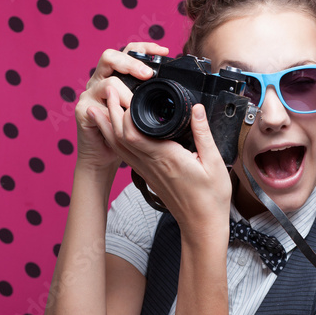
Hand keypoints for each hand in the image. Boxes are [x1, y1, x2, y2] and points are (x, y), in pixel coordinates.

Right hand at [75, 42, 168, 171]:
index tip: (165, 51)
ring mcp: (90, 94)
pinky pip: (97, 105)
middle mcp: (101, 80)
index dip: (145, 48)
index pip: (129, 51)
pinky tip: (123, 116)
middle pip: (111, 57)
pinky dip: (112, 110)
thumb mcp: (145, 112)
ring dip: (125, 93)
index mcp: (118, 76)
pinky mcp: (84, 111)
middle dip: (131, 63)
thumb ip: (154, 99)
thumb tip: (182, 93)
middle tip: (148, 74)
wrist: (105, 157)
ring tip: (136, 105)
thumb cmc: (129, 135)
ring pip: (107, 82)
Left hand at [93, 87, 231, 232]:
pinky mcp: (148, 177)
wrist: (202, 225)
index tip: (121, 91)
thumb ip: (203, 133)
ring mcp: (148, 172)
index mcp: (167, 157)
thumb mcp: (214, 163)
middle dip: (110, 111)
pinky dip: (115, 141)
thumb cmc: (210, 197)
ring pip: (119, 146)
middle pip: (120, 136)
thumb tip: (196, 109)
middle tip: (109, 89)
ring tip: (100, 106)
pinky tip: (113, 132)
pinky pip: (126, 156)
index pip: (133, 133)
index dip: (121, 112)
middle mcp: (152, 164)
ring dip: (107, 126)